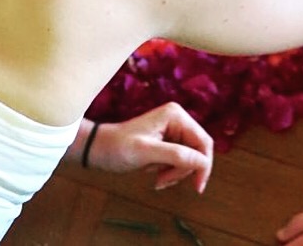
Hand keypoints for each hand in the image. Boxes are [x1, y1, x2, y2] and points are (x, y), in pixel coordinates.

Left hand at [86, 103, 212, 192]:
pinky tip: (155, 175)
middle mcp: (178, 119)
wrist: (99, 149)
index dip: (203, 164)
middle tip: (163, 181)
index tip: (197, 186)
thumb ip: (176, 155)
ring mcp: (173, 130)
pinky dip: (170, 171)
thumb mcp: (147, 152)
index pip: (203, 141)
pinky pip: (179, 160)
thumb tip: (203, 162)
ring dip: (174, 173)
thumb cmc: (118, 147)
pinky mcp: (168, 140)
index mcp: (176, 115)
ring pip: (189, 158)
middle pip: (197, 151)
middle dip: (183, 170)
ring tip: (156, 179)